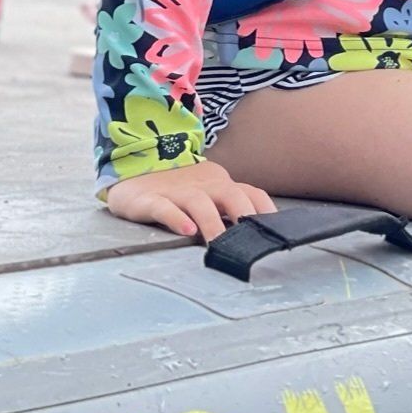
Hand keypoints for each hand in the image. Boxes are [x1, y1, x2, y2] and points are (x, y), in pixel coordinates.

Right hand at [105, 159, 276, 241]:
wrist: (133, 168)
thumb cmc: (179, 190)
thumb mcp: (209, 195)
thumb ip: (230, 209)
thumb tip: (258, 233)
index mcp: (221, 185)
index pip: (251, 193)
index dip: (266, 210)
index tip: (278, 230)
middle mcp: (203, 186)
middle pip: (230, 194)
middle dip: (244, 214)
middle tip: (253, 240)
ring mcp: (177, 192)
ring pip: (199, 203)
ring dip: (212, 223)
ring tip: (219, 244)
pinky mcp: (150, 200)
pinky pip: (164, 208)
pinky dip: (177, 219)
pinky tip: (187, 231)